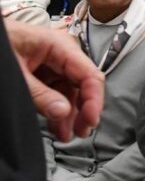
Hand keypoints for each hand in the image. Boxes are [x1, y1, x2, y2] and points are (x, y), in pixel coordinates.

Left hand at [4, 19, 103, 140]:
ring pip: (70, 91)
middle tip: (80, 132)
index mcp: (59, 46)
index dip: (94, 100)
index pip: (90, 75)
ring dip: (69, 114)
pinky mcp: (41, 72)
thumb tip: (62, 112)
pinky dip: (57, 109)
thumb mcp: (14, 72)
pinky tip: (56, 124)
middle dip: (83, 110)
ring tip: (65, 134)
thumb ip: (38, 93)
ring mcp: (51, 63)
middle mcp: (60, 54)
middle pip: (82, 85)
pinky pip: (56, 92)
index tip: (90, 121)